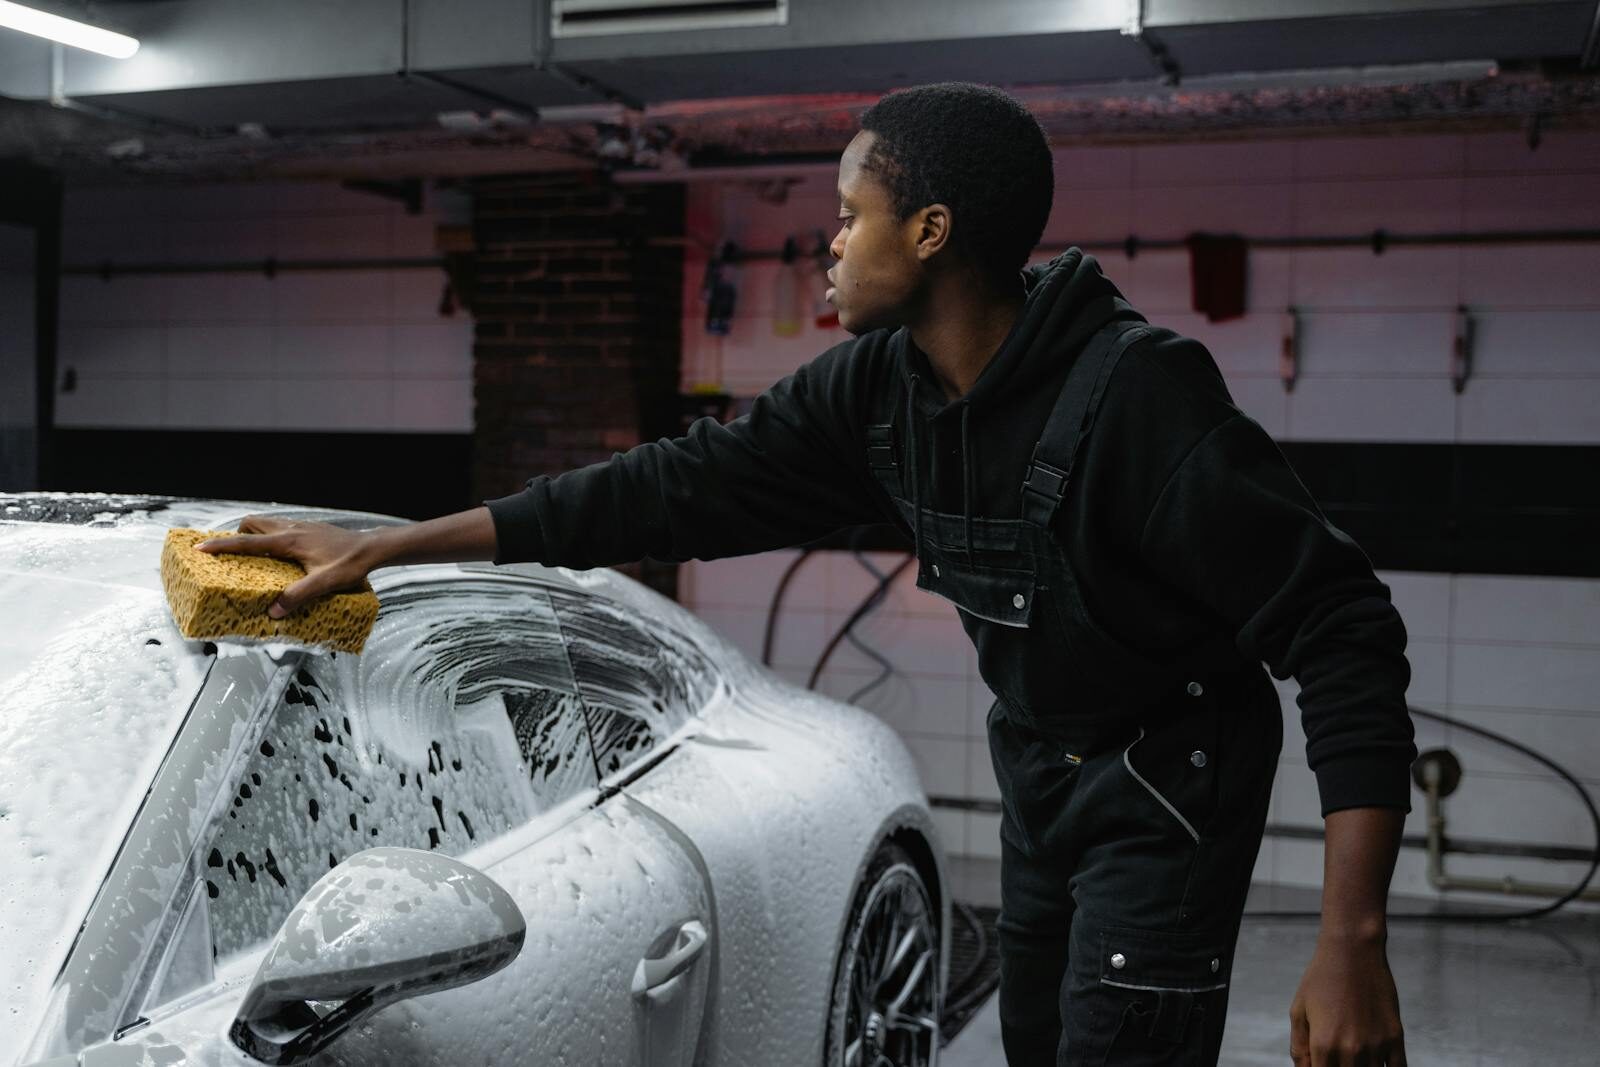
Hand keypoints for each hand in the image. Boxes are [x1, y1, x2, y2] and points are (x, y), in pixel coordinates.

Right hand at [193, 515, 376, 618]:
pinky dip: (270, 538)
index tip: (199, 548)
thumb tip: (274, 611)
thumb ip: (299, 596)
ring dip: (254, 536)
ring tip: (251, 557)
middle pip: (252, 525)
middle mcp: (291, 529)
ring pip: (266, 524)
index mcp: (289, 541)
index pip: (248, 542)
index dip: (222, 546)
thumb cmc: (350, 564)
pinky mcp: (309, 529)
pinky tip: (279, 557)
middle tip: (229, 555)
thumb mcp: (324, 583)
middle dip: (236, 536)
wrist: (372, 548)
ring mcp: (300, 527)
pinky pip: (280, 529)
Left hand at [1289, 936, 1405, 1065]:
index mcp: (1323, 1044)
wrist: (1353, 951)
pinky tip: (1375, 1064)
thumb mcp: (1298, 1011)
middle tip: (1337, 1057)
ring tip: (1352, 1057)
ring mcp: (1376, 1046)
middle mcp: (1351, 1050)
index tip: (1319, 1064)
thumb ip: (1299, 1048)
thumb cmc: (1320, 979)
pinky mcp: (1395, 1038)